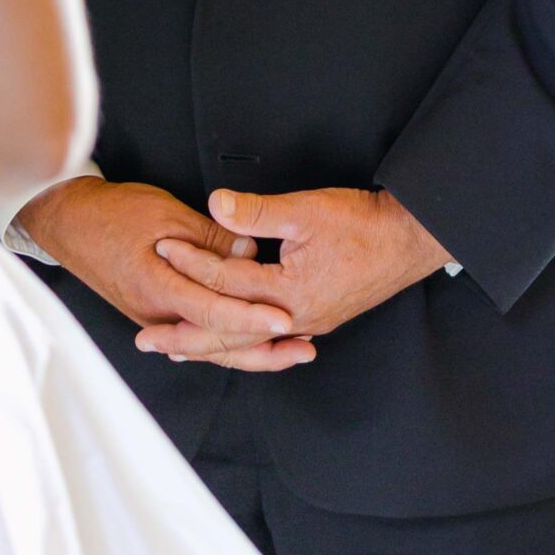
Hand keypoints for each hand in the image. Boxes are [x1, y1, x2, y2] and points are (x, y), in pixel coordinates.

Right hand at [19, 177, 315, 371]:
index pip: (214, 312)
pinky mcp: (153, 315)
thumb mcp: (165, 215)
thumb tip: (250, 252)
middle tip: (303, 348)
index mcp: (157, 287)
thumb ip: (210, 238)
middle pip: (216, 343)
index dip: (253, 317)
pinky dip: (225, 343)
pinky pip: (195, 337)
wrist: (69, 222)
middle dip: (263, 349)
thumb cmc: (112, 213)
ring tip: (288, 352)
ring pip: (208, 347)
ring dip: (250, 351)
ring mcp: (153, 319)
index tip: (287, 319)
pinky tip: (247, 346)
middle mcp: (155, 314)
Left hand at [139, 186, 450, 362]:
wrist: (409, 238)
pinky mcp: (317, 317)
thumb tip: (216, 205)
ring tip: (177, 349)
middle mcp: (296, 318)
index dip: (192, 262)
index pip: (227, 281)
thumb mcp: (307, 210)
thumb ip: (258, 211)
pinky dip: (242, 341)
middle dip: (186, 335)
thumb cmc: (363, 223)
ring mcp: (308, 322)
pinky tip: (231, 341)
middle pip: (230, 332)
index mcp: (289, 293)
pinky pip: (268, 338)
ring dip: (211, 344)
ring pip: (249, 341)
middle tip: (146, 339)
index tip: (162, 248)